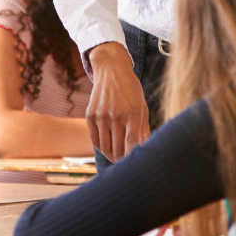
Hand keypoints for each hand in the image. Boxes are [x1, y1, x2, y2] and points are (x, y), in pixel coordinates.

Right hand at [86, 43, 149, 162]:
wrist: (111, 70)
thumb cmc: (131, 89)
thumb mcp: (142, 106)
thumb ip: (143, 128)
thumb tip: (145, 147)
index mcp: (132, 113)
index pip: (132, 143)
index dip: (133, 157)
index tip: (136, 163)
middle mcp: (115, 115)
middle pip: (117, 148)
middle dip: (123, 160)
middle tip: (126, 165)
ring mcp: (101, 116)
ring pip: (105, 147)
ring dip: (111, 157)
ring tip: (117, 159)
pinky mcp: (90, 115)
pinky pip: (95, 139)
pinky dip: (101, 148)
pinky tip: (108, 149)